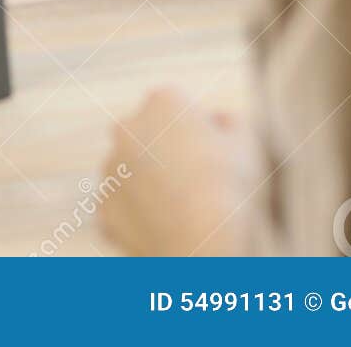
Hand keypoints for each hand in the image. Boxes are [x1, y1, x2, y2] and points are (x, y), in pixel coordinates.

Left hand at [98, 87, 257, 256]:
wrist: (202, 248)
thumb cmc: (230, 191)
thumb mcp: (246, 145)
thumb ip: (230, 122)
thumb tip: (218, 121)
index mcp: (162, 102)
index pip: (178, 107)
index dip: (199, 132)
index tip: (215, 157)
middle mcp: (127, 127)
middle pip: (147, 133)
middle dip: (164, 150)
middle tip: (196, 184)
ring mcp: (111, 169)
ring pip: (130, 171)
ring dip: (147, 183)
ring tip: (183, 213)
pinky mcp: (104, 207)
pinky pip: (121, 209)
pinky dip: (137, 219)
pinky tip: (164, 232)